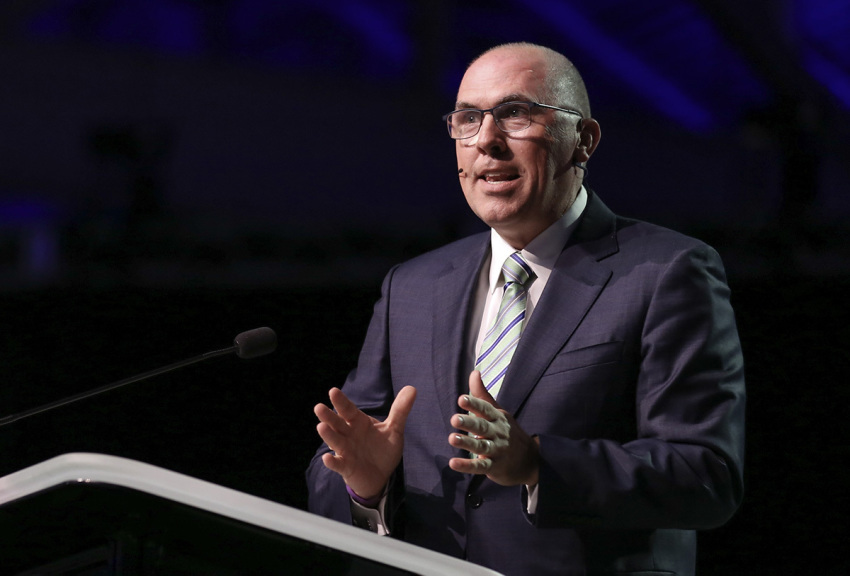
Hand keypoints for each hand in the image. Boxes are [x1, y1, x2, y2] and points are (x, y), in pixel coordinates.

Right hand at [314, 386, 416, 499]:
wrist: (381, 475)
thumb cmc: (382, 449)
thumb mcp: (394, 429)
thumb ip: (400, 410)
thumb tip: (412, 388)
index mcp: (358, 422)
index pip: (348, 409)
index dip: (341, 401)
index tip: (333, 391)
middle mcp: (348, 435)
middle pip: (337, 424)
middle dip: (328, 416)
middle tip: (319, 407)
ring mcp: (346, 451)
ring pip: (335, 441)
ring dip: (328, 435)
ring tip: (321, 427)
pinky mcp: (347, 467)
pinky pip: (338, 464)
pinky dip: (332, 462)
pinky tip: (327, 458)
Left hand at [448, 371, 539, 486]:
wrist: (531, 460)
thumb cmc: (508, 432)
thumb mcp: (498, 412)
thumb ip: (483, 395)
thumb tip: (474, 372)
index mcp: (497, 418)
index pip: (485, 409)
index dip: (474, 404)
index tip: (461, 399)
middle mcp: (498, 433)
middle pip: (482, 427)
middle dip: (468, 423)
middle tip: (454, 419)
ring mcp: (497, 451)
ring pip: (481, 446)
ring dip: (467, 443)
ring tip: (452, 438)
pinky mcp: (494, 467)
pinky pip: (480, 467)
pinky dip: (467, 466)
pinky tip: (453, 463)